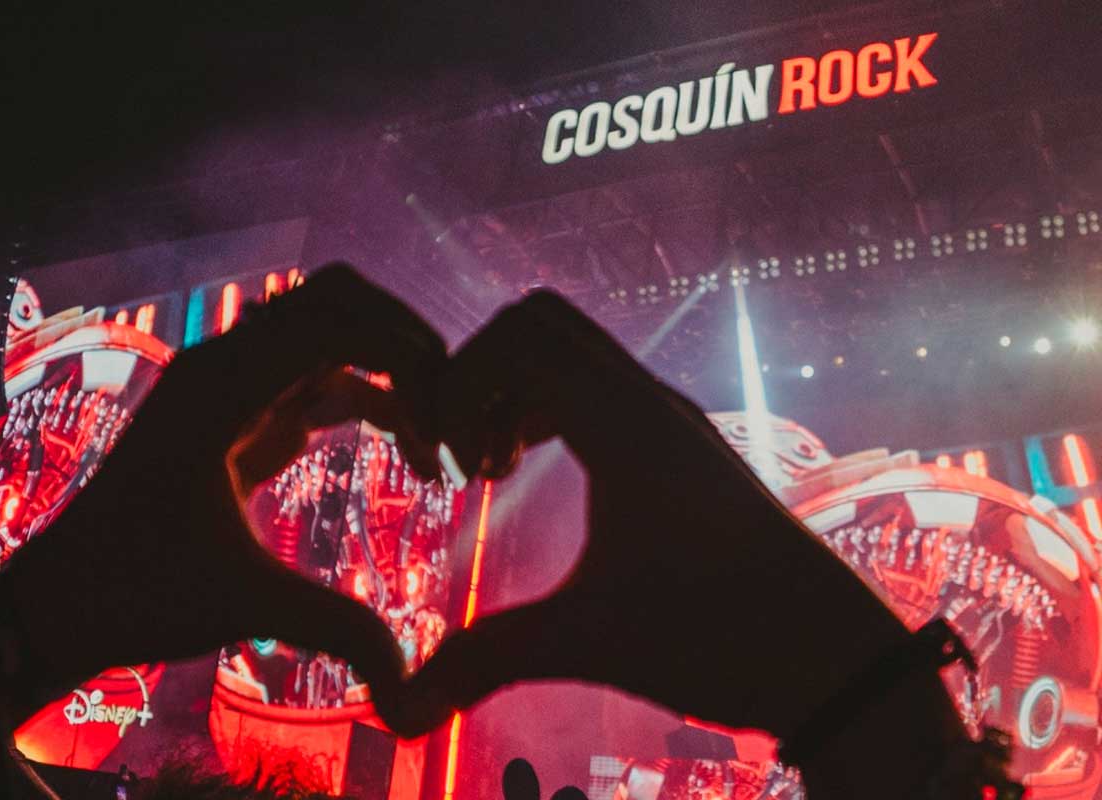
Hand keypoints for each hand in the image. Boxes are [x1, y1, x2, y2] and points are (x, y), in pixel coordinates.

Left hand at [0, 265, 444, 706]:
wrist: (64, 601)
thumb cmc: (137, 592)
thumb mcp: (244, 603)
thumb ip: (334, 628)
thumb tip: (408, 683)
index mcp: (222, 387)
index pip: (336, 322)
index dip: (406, 358)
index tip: (447, 426)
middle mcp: (228, 367)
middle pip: (337, 301)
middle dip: (405, 342)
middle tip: (453, 407)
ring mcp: (235, 387)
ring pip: (334, 337)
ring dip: (393, 374)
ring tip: (439, 446)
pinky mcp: (243, 415)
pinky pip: (323, 380)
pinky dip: (373, 402)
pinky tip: (411, 453)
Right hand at [377, 291, 981, 798]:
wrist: (833, 656)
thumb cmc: (725, 637)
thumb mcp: (589, 642)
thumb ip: (483, 660)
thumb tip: (395, 712)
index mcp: (626, 425)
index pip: (517, 339)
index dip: (458, 388)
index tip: (451, 470)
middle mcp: (649, 403)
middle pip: (538, 322)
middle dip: (480, 375)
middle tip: (468, 458)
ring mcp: (669, 419)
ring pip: (570, 350)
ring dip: (514, 392)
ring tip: (495, 471)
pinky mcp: (678, 446)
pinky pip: (595, 386)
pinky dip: (548, 409)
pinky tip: (538, 478)